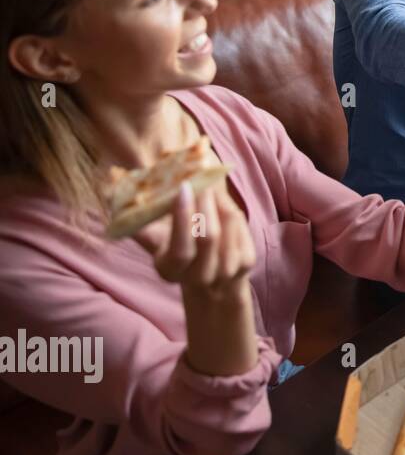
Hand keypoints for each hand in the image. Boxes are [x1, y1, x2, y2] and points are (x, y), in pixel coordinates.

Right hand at [136, 181, 257, 375]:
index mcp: (169, 270)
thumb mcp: (152, 235)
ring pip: (227, 229)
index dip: (182, 218)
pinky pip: (241, 229)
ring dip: (219, 202)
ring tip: (209, 186)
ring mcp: (225, 272)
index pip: (181, 249)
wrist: (211, 277)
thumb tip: (109, 183)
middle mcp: (199, 276)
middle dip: (204, 203)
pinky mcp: (245, 263)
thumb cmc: (174, 245)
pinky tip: (221, 203)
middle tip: (200, 177)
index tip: (183, 189)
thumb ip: (132, 214)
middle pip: (207, 237)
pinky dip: (231, 209)